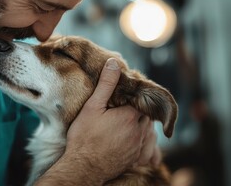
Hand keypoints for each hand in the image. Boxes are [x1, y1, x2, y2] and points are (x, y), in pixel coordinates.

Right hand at [36, 58, 156, 184]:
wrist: (83, 168)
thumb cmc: (84, 137)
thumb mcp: (92, 107)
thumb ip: (106, 85)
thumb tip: (114, 63)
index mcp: (130, 116)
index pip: (141, 100)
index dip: (134, 95)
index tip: (124, 94)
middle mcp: (139, 132)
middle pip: (145, 115)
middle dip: (137, 109)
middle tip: (123, 106)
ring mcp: (138, 147)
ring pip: (147, 130)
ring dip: (140, 124)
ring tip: (127, 121)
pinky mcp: (135, 159)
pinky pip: (146, 148)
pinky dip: (143, 141)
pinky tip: (133, 139)